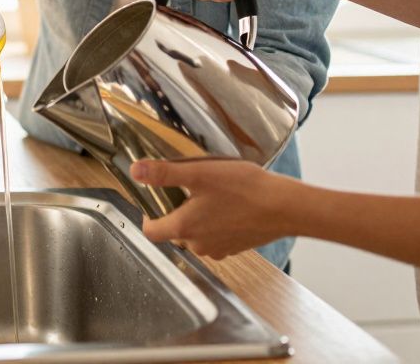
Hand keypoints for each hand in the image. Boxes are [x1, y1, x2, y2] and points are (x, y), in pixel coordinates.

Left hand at [131, 158, 295, 258]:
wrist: (284, 208)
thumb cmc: (243, 189)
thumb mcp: (199, 173)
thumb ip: (164, 174)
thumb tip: (135, 171)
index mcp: (183, 228)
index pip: (150, 230)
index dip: (147, 213)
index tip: (154, 197)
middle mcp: (198, 245)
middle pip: (173, 230)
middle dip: (175, 210)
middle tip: (187, 187)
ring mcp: (218, 249)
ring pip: (195, 233)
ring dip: (197, 216)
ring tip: (211, 193)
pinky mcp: (235, 247)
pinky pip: (216, 236)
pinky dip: (216, 222)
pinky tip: (229, 204)